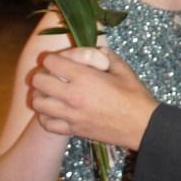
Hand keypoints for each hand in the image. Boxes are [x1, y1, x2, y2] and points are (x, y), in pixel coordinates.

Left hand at [32, 47, 158, 150]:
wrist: (142, 125)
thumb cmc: (135, 96)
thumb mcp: (123, 69)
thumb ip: (106, 55)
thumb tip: (96, 50)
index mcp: (84, 77)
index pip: (51, 62)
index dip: (54, 58)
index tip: (61, 60)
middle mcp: (72, 95)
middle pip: (38, 80)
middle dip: (43, 74)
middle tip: (53, 75)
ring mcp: (70, 115)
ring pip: (38, 102)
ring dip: (41, 94)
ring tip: (52, 92)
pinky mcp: (73, 130)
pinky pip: (47, 123)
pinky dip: (46, 115)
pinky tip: (55, 111)